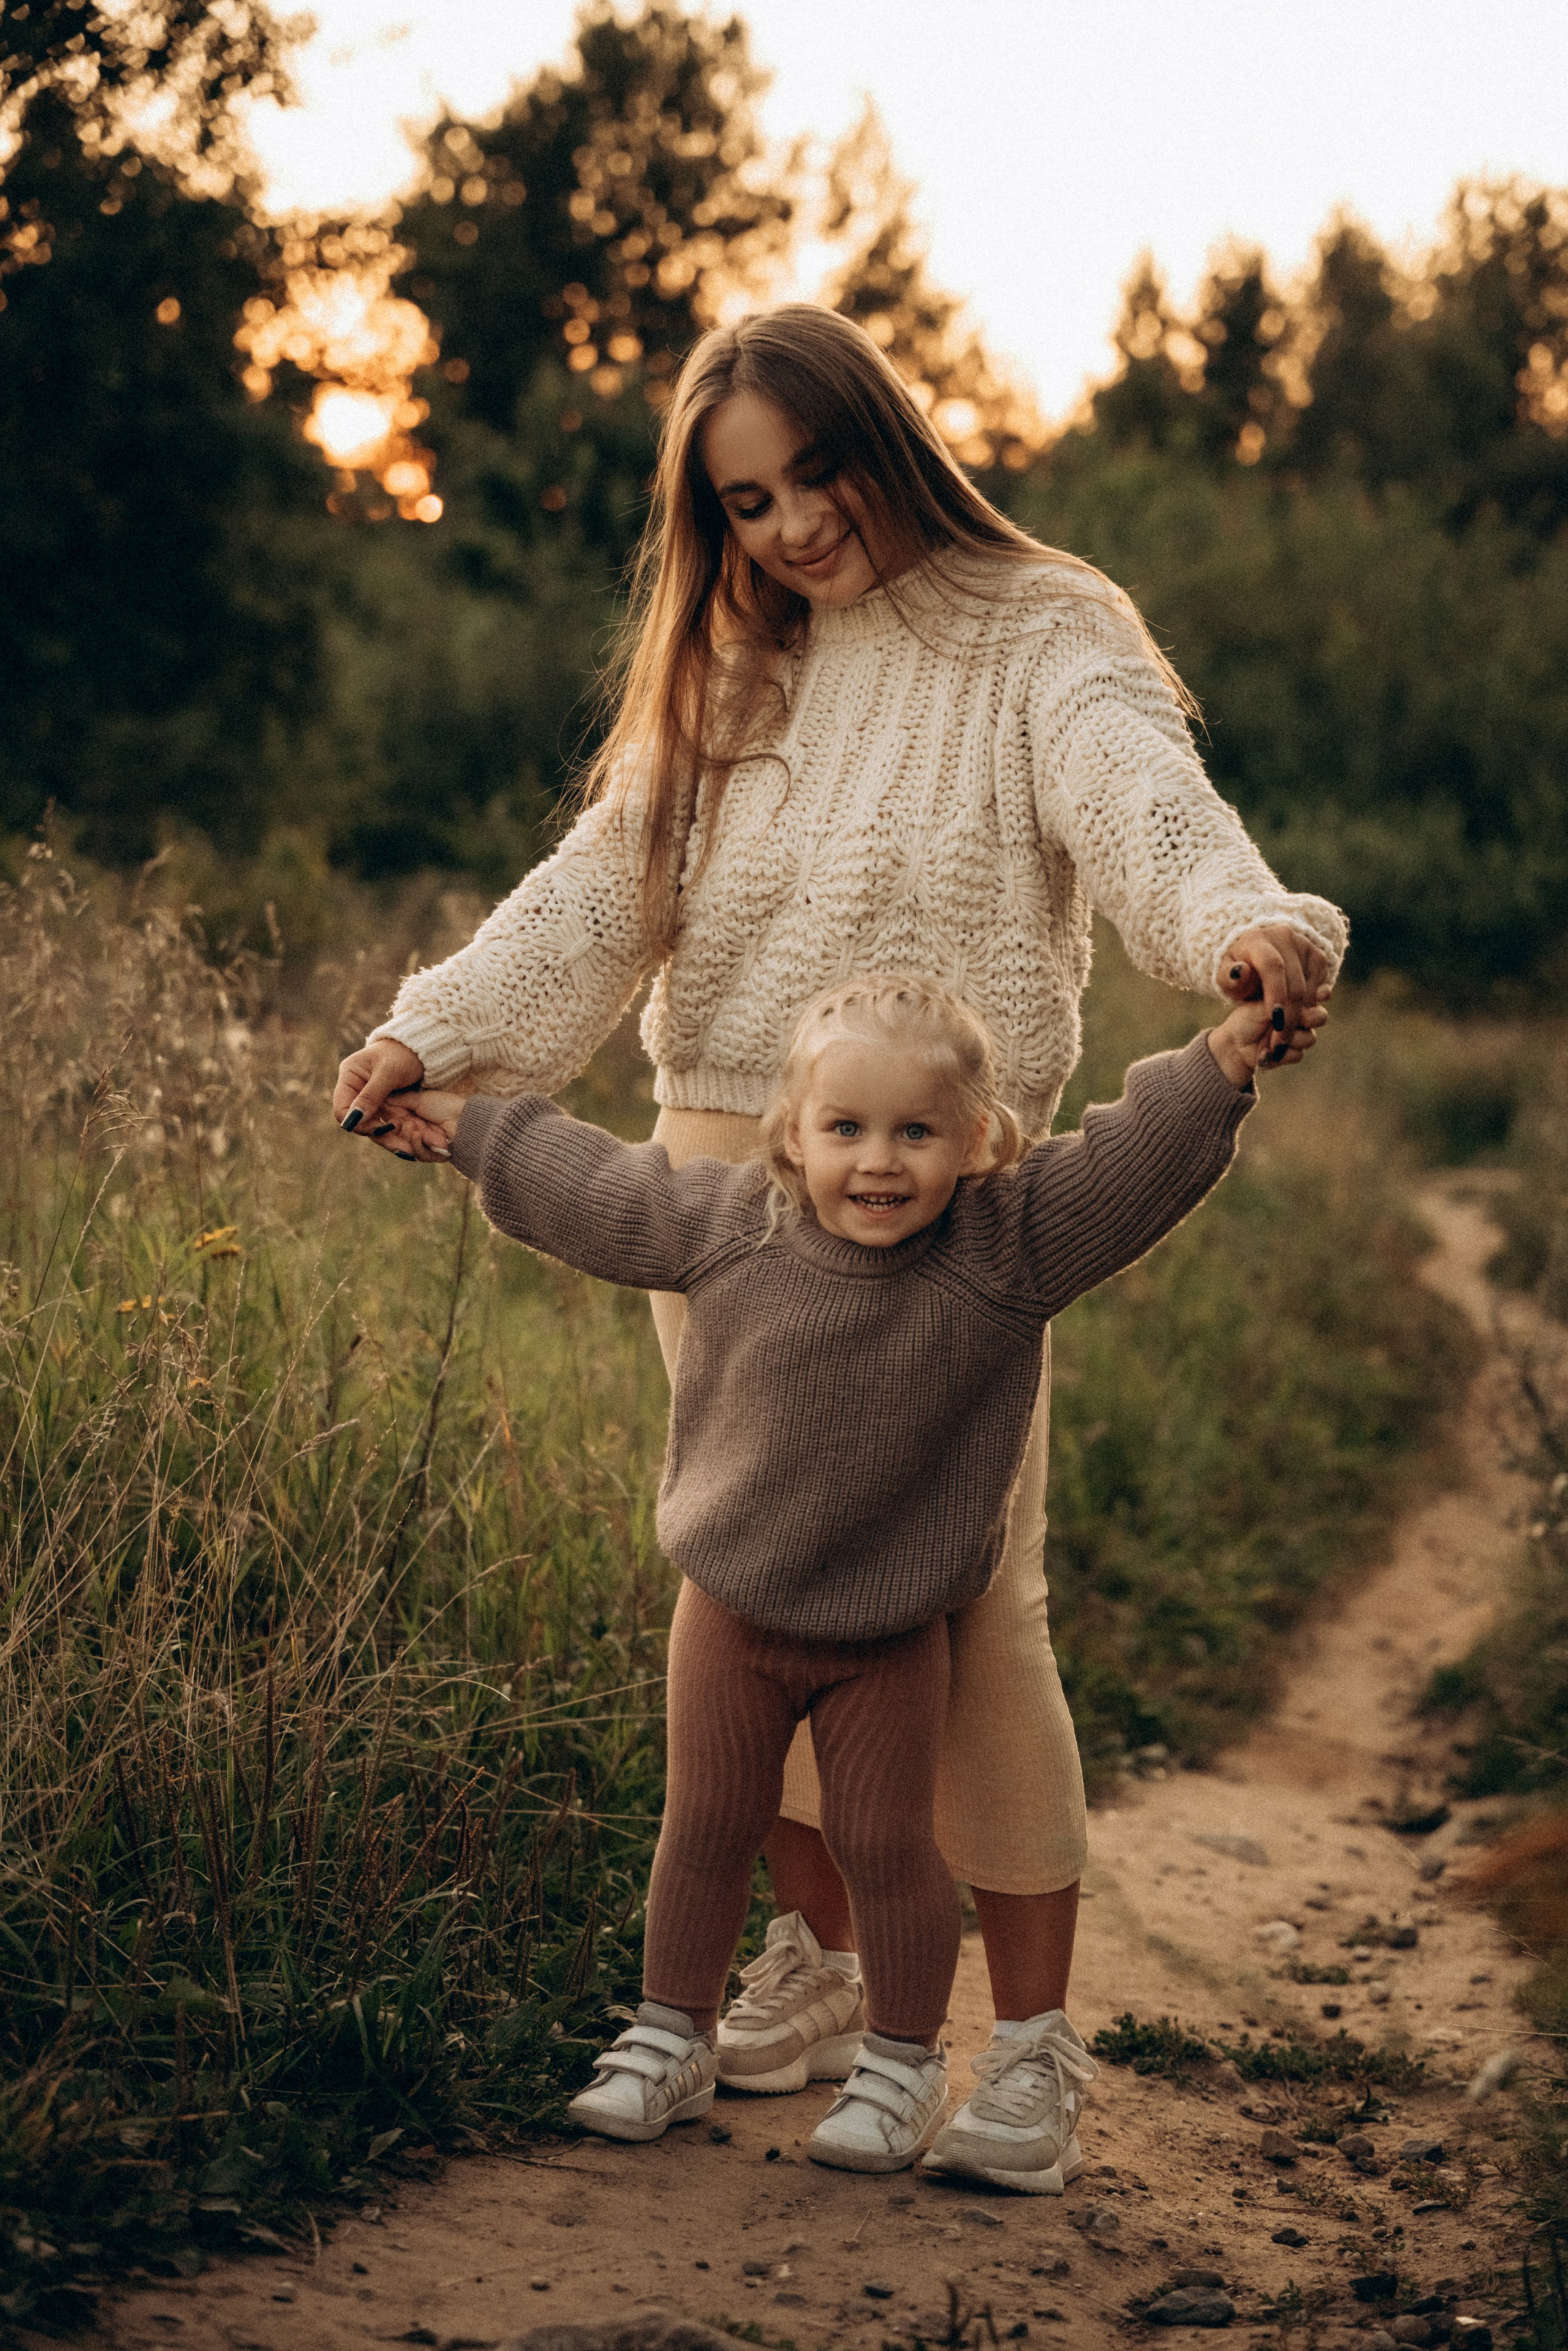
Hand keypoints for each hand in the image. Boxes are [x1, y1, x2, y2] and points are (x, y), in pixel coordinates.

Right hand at [333, 1040, 425, 1155]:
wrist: (423, 1049)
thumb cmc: (404, 1053)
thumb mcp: (388, 1073)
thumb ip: (371, 1095)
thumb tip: (353, 1119)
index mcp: (349, 1076)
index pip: (341, 1109)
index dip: (355, 1122)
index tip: (377, 1128)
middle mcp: (355, 1088)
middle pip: (355, 1120)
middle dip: (373, 1131)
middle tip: (395, 1139)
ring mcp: (368, 1097)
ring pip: (370, 1124)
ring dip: (385, 1134)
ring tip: (404, 1144)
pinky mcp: (382, 1103)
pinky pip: (382, 1121)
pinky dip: (392, 1129)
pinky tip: (405, 1135)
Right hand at [380, 1088, 469, 1163]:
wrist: (467, 1116)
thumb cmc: (444, 1104)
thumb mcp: (417, 1099)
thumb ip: (396, 1101)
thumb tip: (376, 1100)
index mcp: (408, 1119)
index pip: (387, 1126)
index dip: (382, 1123)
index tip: (378, 1116)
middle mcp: (412, 1134)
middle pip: (391, 1139)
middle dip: (391, 1132)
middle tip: (391, 1124)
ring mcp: (421, 1146)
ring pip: (403, 1147)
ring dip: (406, 1136)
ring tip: (411, 1125)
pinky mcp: (431, 1156)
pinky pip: (417, 1154)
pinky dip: (416, 1143)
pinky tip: (416, 1133)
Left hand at [1207, 996, 1328, 1088]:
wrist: (1234, 1045)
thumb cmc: (1246, 1018)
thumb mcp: (1264, 1004)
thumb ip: (1286, 1001)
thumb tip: (1303, 998)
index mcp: (1295, 999)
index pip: (1317, 996)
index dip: (1313, 999)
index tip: (1301, 1003)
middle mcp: (1301, 1017)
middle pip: (1320, 1017)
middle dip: (1306, 1019)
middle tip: (1287, 1020)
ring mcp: (1299, 1035)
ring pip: (1310, 1038)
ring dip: (1288, 1039)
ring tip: (1269, 1039)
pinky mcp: (1294, 1053)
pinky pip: (1298, 1054)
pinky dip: (1280, 1054)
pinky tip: (1265, 1052)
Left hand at [1218, 925, 1332, 1066]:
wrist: (1256, 955)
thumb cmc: (1238, 972)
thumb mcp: (1225, 978)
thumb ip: (1228, 979)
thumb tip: (1241, 971)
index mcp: (1258, 940)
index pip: (1272, 966)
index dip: (1276, 993)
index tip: (1274, 1018)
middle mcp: (1285, 937)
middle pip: (1295, 981)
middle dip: (1290, 1014)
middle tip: (1281, 1038)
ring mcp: (1305, 944)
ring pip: (1311, 986)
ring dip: (1302, 1013)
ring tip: (1285, 1030)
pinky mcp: (1318, 955)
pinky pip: (1321, 984)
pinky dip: (1311, 1003)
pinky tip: (1295, 1012)